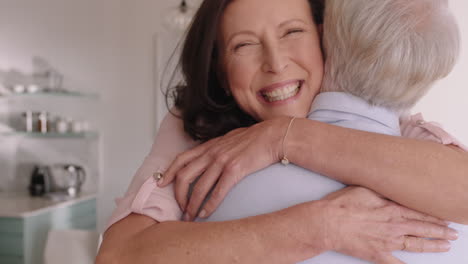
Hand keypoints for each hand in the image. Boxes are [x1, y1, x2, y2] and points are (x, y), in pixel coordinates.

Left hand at [158, 117, 289, 219]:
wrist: (273, 136)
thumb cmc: (255, 139)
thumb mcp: (230, 139)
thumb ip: (217, 148)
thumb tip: (210, 157)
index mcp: (209, 146)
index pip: (181, 159)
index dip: (168, 173)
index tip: (162, 184)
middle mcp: (212, 153)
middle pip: (184, 176)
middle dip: (178, 195)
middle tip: (180, 208)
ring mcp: (222, 161)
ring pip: (199, 187)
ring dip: (192, 204)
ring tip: (190, 216)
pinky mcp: (235, 170)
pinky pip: (217, 192)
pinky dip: (209, 205)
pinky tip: (205, 214)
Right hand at [320, 186, 457, 263]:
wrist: (328, 222)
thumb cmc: (343, 204)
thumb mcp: (366, 189)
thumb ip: (384, 192)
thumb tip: (397, 191)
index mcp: (392, 209)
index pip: (420, 213)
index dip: (435, 216)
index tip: (446, 217)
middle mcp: (394, 226)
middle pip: (423, 228)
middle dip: (441, 231)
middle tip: (453, 233)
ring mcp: (387, 242)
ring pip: (416, 245)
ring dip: (433, 245)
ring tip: (445, 246)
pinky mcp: (378, 254)